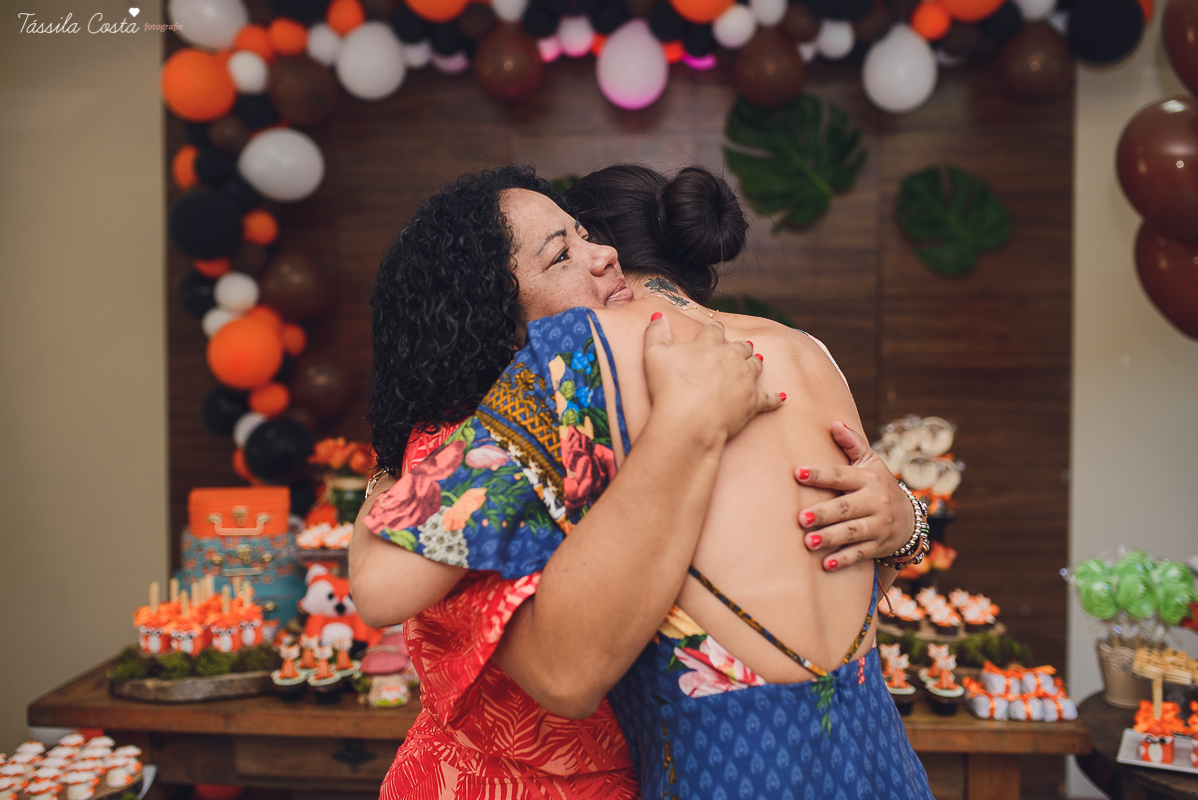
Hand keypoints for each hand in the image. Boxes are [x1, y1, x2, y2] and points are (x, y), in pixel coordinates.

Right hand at [643, 314, 783, 445]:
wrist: (688, 422)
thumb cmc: (669, 389)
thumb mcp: (653, 356)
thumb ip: (656, 333)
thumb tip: (658, 315)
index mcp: (709, 345)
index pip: (715, 330)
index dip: (715, 329)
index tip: (716, 328)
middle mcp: (732, 357)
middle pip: (741, 346)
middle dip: (740, 346)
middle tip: (741, 346)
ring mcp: (745, 379)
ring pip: (756, 365)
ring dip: (755, 362)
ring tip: (756, 360)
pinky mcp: (753, 402)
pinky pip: (769, 398)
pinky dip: (775, 398)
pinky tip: (782, 397)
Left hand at [794, 421, 914, 571]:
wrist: (910, 519)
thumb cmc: (879, 485)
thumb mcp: (871, 463)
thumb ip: (852, 444)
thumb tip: (834, 423)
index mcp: (868, 480)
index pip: (842, 476)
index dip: (821, 474)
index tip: (798, 473)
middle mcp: (874, 502)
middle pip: (847, 508)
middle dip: (824, 513)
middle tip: (800, 517)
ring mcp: (877, 526)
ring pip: (852, 532)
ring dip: (830, 538)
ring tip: (807, 542)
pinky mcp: (878, 546)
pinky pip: (860, 554)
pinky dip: (844, 560)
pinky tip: (825, 565)